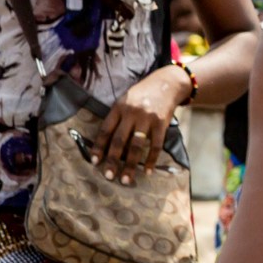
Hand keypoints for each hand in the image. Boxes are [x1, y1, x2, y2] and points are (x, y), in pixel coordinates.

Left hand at [93, 67, 189, 184]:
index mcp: (119, 107)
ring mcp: (148, 118)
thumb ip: (117, 117)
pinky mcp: (162, 123)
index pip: (105, 130)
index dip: (99, 147)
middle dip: (113, 160)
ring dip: (130, 164)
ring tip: (126, 179)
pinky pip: (156, 145)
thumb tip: (107, 143)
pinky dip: (151, 159)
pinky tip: (147, 170)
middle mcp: (132, 113)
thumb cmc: (143, 94)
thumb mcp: (125, 100)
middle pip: (119, 140)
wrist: (167, 84)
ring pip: (136, 146)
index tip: (95, 161)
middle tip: (109, 176)